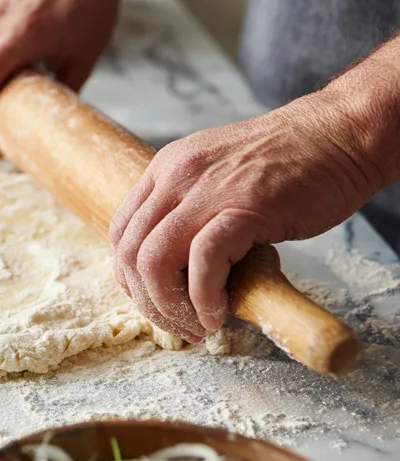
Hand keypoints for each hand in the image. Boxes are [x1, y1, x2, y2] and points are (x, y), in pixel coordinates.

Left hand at [108, 95, 381, 341]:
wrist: (340, 134)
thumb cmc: (288, 162)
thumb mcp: (216, 174)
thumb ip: (188, 208)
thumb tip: (176, 267)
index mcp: (165, 169)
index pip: (121, 233)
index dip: (131, 279)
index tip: (156, 302)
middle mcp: (175, 177)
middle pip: (129, 254)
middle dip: (148, 302)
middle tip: (179, 326)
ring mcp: (206, 191)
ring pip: (153, 261)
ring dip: (170, 306)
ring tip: (198, 325)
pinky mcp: (244, 208)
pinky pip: (203, 262)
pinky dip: (204, 298)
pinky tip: (219, 312)